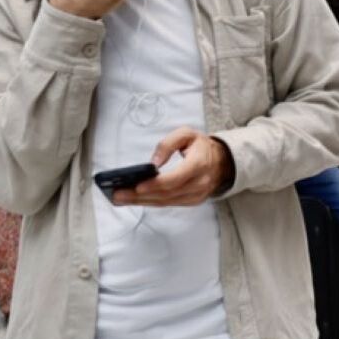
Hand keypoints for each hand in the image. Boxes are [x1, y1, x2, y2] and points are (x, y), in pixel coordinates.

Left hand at [112, 128, 234, 206]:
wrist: (221, 162)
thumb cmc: (200, 146)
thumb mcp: (186, 134)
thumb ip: (168, 144)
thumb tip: (153, 163)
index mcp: (199, 164)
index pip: (176, 178)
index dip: (156, 184)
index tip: (137, 185)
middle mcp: (200, 183)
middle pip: (166, 193)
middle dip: (140, 195)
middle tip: (118, 194)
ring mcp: (197, 195)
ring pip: (166, 202)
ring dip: (142, 201)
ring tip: (121, 198)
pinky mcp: (192, 202)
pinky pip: (169, 204)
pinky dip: (151, 202)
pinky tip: (136, 199)